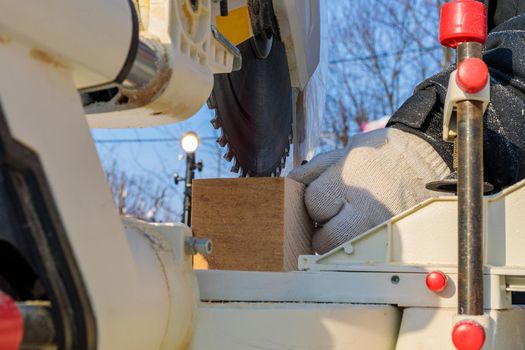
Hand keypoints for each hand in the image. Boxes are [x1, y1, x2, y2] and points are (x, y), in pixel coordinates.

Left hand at [288, 128, 449, 253]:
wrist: (428, 159)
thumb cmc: (382, 156)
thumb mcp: (347, 151)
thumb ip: (316, 169)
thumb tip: (290, 184)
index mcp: (350, 182)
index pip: (313, 205)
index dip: (315, 205)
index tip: (325, 202)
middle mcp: (366, 209)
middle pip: (323, 240)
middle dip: (323, 232)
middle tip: (334, 221)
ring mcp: (383, 229)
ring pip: (343, 256)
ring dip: (340, 246)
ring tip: (350, 228)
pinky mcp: (397, 243)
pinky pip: (366, 259)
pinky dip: (361, 253)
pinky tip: (365, 236)